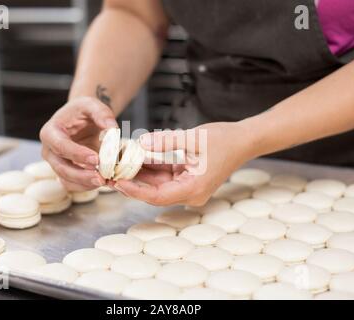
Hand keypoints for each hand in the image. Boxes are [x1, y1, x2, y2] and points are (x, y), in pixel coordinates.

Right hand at [40, 97, 117, 190]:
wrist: (80, 119)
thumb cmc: (83, 111)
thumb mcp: (92, 105)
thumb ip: (102, 113)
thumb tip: (112, 128)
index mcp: (50, 132)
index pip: (61, 146)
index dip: (77, 154)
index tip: (96, 160)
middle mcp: (49, 151)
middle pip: (61, 168)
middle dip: (81, 175)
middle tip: (101, 178)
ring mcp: (56, 163)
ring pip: (66, 180)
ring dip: (85, 184)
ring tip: (104, 182)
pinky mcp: (65, 172)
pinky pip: (73, 185)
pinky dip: (87, 186)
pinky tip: (103, 182)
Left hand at [112, 122, 253, 205]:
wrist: (243, 140)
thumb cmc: (224, 140)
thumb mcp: (193, 138)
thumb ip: (166, 141)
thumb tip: (140, 142)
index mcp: (193, 189)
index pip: (157, 196)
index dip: (135, 191)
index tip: (116, 182)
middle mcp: (189, 193)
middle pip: (154, 191)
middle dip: (132, 181)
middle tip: (110, 171)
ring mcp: (188, 187)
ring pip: (157, 183)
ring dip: (139, 173)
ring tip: (118, 162)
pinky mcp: (186, 179)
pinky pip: (164, 175)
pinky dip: (150, 166)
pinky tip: (135, 156)